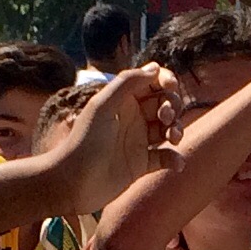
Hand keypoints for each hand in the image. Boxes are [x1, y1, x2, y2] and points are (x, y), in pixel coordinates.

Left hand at [46, 66, 169, 212]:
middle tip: (165, 117)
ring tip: (173, 139)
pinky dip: (174, 158)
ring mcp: (138, 141)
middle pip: (165, 103)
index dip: (165, 81)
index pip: (151, 83)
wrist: (73, 182)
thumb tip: (156, 67)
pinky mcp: (142, 164)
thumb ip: (127, 82)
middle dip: (172, 106)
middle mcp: (132, 118)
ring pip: (168, 129)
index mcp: (122, 100)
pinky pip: (166, 157)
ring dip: (177, 129)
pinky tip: (176, 164)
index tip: (170, 88)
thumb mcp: (102, 105)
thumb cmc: (84, 141)